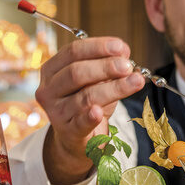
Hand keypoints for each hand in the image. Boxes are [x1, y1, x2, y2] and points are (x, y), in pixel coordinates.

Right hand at [35, 37, 144, 184]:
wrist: (76, 137)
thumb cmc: (86, 102)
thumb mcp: (95, 81)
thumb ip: (106, 67)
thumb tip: (124, 54)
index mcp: (51, 70)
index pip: (72, 52)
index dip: (98, 47)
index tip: (122, 47)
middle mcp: (48, 89)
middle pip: (76, 72)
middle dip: (105, 67)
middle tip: (127, 66)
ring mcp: (56, 112)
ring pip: (85, 96)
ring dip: (114, 88)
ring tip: (135, 82)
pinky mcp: (67, 132)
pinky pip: (80, 122)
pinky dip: (90, 117)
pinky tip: (99, 112)